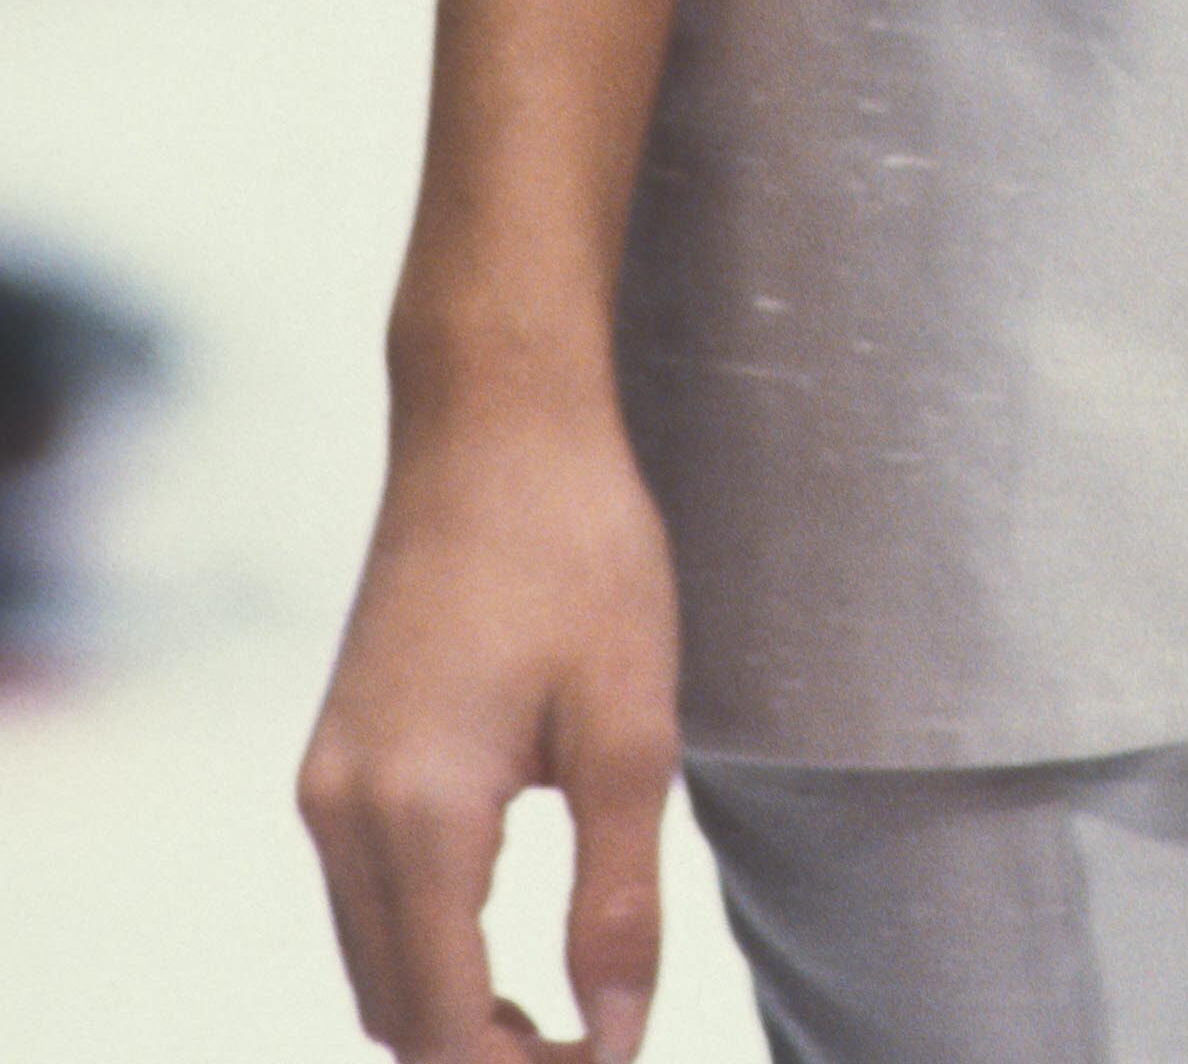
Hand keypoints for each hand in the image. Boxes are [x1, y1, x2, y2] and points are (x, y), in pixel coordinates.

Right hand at [300, 383, 679, 1063]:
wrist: (494, 419)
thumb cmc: (581, 548)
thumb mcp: (631, 725)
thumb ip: (618, 898)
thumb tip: (619, 1037)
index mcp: (416, 813)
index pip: (444, 1031)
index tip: (610, 1061)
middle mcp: (343, 813)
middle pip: (396, 1020)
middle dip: (487, 1060)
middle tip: (598, 1046)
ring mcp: (324, 785)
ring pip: (373, 969)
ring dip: (452, 1016)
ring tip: (564, 1016)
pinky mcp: (332, 757)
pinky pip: (363, 904)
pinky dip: (426, 950)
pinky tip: (510, 940)